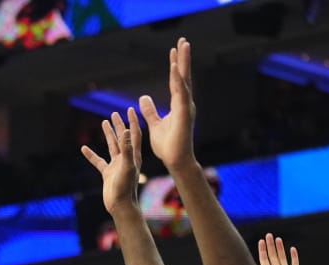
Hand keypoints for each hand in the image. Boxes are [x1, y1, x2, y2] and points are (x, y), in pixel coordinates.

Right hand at [80, 109, 142, 215]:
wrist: (120, 206)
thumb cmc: (126, 188)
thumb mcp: (127, 166)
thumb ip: (127, 149)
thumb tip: (125, 131)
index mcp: (133, 155)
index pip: (134, 134)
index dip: (132, 121)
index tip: (130, 109)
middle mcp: (126, 158)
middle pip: (122, 137)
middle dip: (119, 125)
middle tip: (114, 113)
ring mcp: (116, 166)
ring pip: (111, 146)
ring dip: (108, 135)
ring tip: (104, 123)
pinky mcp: (108, 173)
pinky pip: (98, 161)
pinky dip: (91, 155)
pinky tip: (84, 149)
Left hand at [139, 38, 195, 171]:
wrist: (176, 161)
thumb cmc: (168, 146)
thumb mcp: (155, 125)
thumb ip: (150, 111)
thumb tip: (143, 98)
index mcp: (178, 105)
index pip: (176, 81)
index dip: (175, 66)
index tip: (174, 50)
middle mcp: (184, 103)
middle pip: (183, 76)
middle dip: (183, 58)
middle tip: (183, 40)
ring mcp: (186, 107)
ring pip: (183, 81)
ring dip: (182, 63)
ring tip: (182, 46)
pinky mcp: (184, 114)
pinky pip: (180, 94)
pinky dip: (177, 81)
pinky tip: (175, 68)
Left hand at [257, 233, 303, 264]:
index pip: (264, 260)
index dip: (262, 250)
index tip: (261, 241)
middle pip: (273, 256)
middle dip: (270, 245)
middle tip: (268, 235)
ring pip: (283, 258)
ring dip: (280, 248)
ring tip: (277, 239)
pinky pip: (295, 264)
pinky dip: (294, 256)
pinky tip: (292, 249)